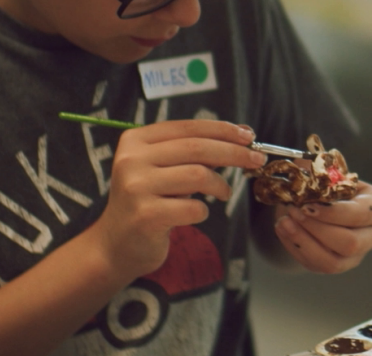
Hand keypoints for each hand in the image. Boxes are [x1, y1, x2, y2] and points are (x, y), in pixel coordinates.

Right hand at [88, 120, 266, 278]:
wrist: (116, 244)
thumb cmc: (148, 202)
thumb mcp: (162, 169)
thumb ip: (192, 152)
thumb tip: (242, 135)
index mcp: (135, 141)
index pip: (188, 127)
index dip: (222, 130)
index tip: (249, 135)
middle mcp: (131, 160)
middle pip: (197, 148)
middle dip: (234, 152)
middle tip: (256, 160)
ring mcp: (136, 188)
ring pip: (198, 175)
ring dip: (220, 185)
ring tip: (223, 193)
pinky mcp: (146, 216)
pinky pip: (193, 208)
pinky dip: (203, 211)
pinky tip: (197, 214)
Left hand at [273, 181, 371, 273]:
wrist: (326, 203)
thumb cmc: (332, 185)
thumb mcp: (331, 174)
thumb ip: (319, 172)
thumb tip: (299, 171)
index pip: (359, 215)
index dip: (332, 213)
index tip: (306, 205)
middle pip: (350, 243)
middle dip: (317, 229)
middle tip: (293, 211)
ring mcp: (357, 255)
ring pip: (332, 262)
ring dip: (303, 242)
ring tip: (283, 222)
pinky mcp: (338, 265)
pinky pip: (317, 265)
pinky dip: (296, 248)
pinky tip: (283, 230)